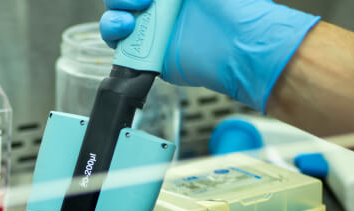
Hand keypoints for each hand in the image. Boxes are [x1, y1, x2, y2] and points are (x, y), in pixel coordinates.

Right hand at [100, 0, 319, 111]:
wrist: (240, 46)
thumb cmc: (232, 9)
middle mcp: (157, 10)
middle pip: (119, 4)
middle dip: (119, 1)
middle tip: (140, 3)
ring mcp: (151, 35)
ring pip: (115, 26)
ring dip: (113, 21)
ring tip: (127, 23)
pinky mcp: (149, 61)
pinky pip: (122, 53)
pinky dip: (118, 44)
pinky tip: (128, 37)